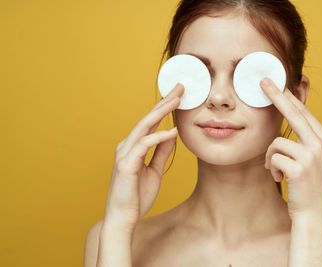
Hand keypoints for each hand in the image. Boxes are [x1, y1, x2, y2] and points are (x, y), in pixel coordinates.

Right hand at [103, 83, 183, 230]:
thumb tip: (172, 135)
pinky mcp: (126, 164)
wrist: (124, 217)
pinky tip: (173, 132)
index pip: (150, 123)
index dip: (164, 108)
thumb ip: (162, 152)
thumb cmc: (137, 195)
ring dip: (161, 112)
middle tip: (180, 87)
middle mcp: (127, 146)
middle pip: (148, 118)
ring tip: (177, 99)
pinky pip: (144, 146)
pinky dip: (159, 137)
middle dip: (164, 102)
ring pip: (144, 126)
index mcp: (133, 146)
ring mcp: (124, 154)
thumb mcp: (155, 170)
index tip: (179, 95)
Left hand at [260, 78, 321, 219]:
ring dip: (270, 156)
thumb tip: (287, 121)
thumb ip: (303, 141)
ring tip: (275, 170)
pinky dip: (270, 168)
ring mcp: (312, 156)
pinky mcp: (300, 168)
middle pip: (295, 113)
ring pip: (277, 142)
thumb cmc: (309, 187)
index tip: (277, 84)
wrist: (316, 216)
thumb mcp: (312, 160)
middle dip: (277, 95)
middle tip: (263, 81)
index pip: (304, 113)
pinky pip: (273, 158)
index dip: (289, 97)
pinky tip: (278, 178)